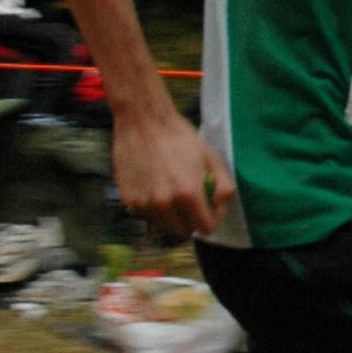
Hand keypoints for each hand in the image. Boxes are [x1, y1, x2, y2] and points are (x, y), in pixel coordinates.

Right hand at [112, 104, 234, 237]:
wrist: (143, 121)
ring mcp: (144, 204)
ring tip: (171, 188)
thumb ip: (223, 188)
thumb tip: (220, 209)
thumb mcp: (211, 158)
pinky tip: (154, 183)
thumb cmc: (179, 138)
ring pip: (165, 224)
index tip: (209, 208)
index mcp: (188, 194)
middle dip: (191, 219)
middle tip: (191, 199)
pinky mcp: (128, 200)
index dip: (211, 219)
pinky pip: (147, 214)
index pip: (206, 229)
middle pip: (184, 231)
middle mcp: (164, 204)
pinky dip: (153, 205)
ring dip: (171, 213)